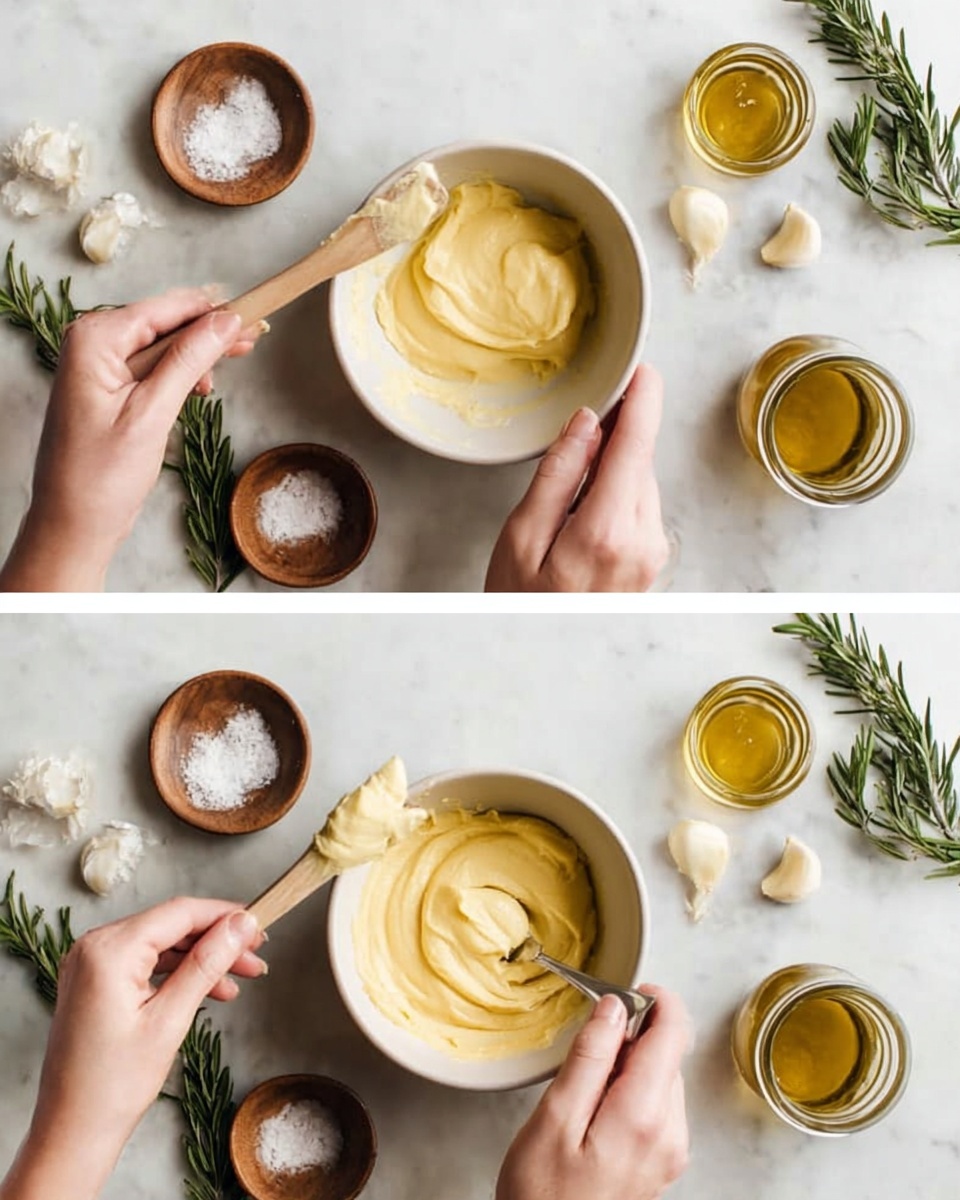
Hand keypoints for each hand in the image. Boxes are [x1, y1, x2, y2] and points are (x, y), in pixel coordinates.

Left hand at [0, 290, 258, 591]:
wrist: (74, 524)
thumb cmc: (101, 477)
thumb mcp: (152, 413)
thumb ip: (188, 360)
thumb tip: (224, 321)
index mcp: (94, 339)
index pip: (165, 308)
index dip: (212, 311)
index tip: (252, 314)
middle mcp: (91, 343)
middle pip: (163, 322)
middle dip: (207, 332)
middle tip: (253, 340)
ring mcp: (98, 367)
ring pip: (162, 345)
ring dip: (196, 356)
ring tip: (228, 369)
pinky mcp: (109, 390)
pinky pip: (152, 368)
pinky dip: (179, 375)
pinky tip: (199, 389)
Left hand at [0, 898, 264, 1199]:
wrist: (72, 1132)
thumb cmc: (113, 1086)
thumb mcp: (170, 1020)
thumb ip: (207, 964)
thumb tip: (240, 925)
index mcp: (108, 950)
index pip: (179, 913)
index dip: (224, 916)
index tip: (258, 925)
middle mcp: (94, 947)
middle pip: (171, 926)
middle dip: (216, 940)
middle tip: (255, 956)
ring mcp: (90, 964)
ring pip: (161, 944)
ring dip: (201, 958)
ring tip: (240, 979)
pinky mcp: (94, 982)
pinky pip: (144, 963)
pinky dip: (177, 973)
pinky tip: (210, 990)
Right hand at [485, 366, 669, 591]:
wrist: (544, 657)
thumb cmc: (521, 604)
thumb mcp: (521, 537)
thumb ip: (559, 474)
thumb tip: (587, 423)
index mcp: (608, 528)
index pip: (638, 442)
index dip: (642, 397)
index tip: (642, 368)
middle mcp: (644, 539)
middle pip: (639, 459)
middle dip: (609, 445)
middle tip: (563, 468)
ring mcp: (653, 552)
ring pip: (639, 482)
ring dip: (609, 476)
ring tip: (564, 515)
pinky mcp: (652, 560)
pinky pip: (637, 508)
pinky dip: (613, 500)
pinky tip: (580, 526)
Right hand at [497, 988, 689, 1199]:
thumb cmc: (542, 1195)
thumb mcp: (554, 1117)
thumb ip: (590, 1057)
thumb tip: (613, 1008)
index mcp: (643, 1115)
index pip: (673, 1033)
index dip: (654, 1000)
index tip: (625, 990)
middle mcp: (670, 1133)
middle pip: (667, 1053)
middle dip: (632, 1035)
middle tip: (588, 1044)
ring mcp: (670, 1150)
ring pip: (662, 1077)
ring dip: (631, 1064)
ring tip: (586, 1086)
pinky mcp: (662, 1161)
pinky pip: (657, 1105)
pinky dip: (632, 1090)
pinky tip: (598, 1107)